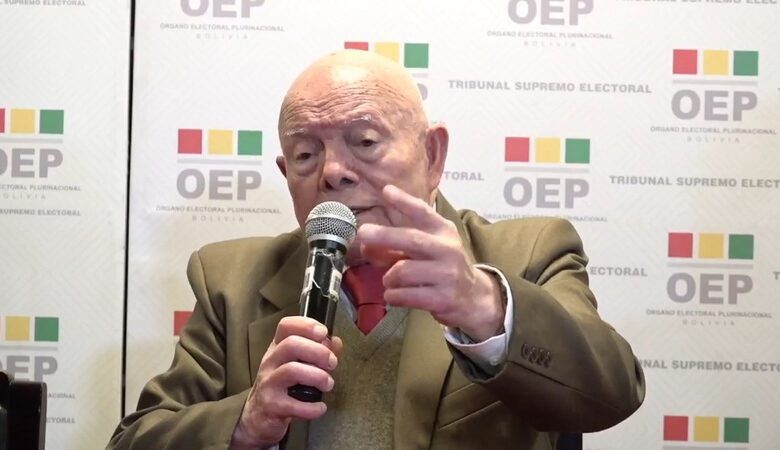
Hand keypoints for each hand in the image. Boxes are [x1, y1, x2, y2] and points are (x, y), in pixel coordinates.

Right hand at [231, 317, 342, 448]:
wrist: (258, 417)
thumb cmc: (283, 387)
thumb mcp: (297, 365)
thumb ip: (318, 353)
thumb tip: (336, 342)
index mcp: (278, 348)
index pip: (286, 326)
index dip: (306, 325)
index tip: (323, 333)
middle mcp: (270, 362)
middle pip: (291, 345)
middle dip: (318, 351)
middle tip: (332, 363)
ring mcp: (269, 383)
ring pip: (292, 370)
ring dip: (318, 376)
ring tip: (328, 384)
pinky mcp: (271, 406)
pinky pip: (293, 404)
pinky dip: (312, 407)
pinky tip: (320, 407)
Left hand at [357, 185, 503, 340]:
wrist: (474, 297)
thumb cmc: (443, 268)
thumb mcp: (428, 249)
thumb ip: (399, 245)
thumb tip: (365, 246)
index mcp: (443, 231)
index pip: (423, 212)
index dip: (404, 201)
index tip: (386, 191)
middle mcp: (447, 249)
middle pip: (411, 239)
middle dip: (383, 235)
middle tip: (362, 234)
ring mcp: (447, 274)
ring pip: (402, 271)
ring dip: (388, 278)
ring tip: (390, 282)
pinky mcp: (443, 298)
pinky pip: (405, 295)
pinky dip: (393, 296)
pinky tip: (395, 295)